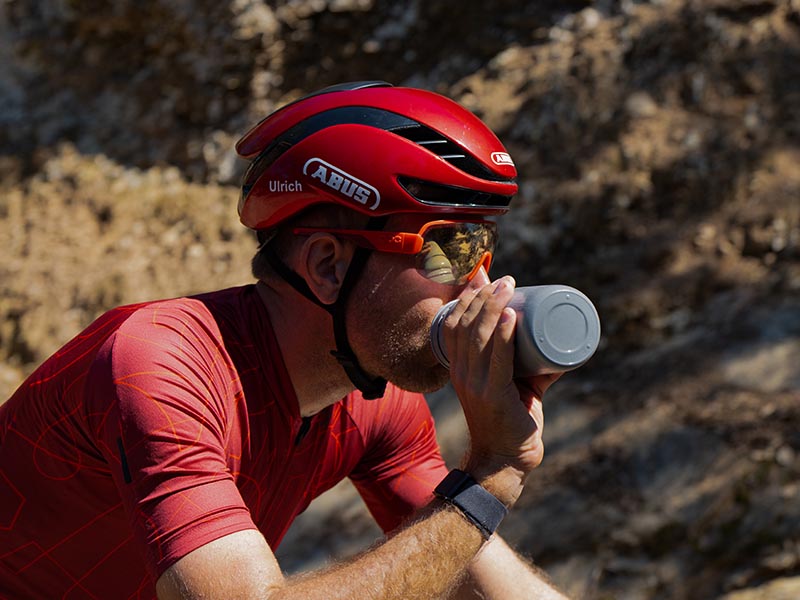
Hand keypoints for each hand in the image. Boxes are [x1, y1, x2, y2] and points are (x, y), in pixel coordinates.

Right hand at [442, 275, 560, 504]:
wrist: (503, 464)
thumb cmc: (509, 424)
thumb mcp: (515, 389)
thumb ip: (532, 370)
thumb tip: (558, 351)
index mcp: (459, 369)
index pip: (451, 324)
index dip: (465, 298)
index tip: (484, 278)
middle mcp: (462, 374)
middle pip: (465, 324)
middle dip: (484, 295)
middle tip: (507, 280)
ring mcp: (476, 384)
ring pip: (479, 336)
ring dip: (494, 306)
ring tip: (509, 286)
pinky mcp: (495, 396)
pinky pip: (498, 362)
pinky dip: (504, 337)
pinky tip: (511, 318)